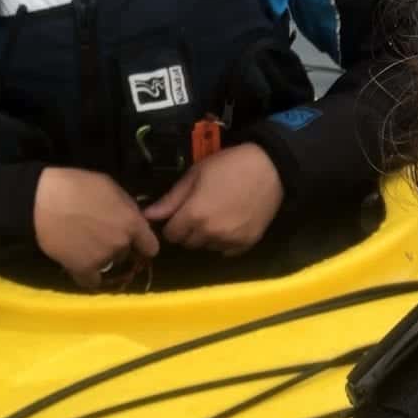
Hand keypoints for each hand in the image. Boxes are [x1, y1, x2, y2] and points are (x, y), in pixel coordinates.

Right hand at [33, 167, 159, 290]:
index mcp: (132, 223)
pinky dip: (88, 275)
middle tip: (99, 233)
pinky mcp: (81, 268)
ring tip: (83, 243)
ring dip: (101, 256)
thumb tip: (135, 218)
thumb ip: (127, 207)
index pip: (151, 246)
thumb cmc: (77, 186)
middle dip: (118, 245)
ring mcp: (102, 258)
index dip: (143, 243)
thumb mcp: (110, 187)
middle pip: (127, 252)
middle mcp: (121, 244)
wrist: (42, 198)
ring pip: (109, 263)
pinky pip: (91, 282)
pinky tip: (81, 264)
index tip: (135, 240)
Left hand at [144, 143, 285, 252]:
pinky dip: (225, 242)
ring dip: (206, 237)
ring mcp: (230, 241)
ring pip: (207, 248)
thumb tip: (147, 216)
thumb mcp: (195, 175)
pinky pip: (226, 251)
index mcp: (194, 215)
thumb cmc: (229, 165)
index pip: (171, 234)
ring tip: (217, 216)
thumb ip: (171, 200)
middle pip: (188, 243)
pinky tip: (231, 224)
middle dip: (189, 231)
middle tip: (200, 212)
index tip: (181, 212)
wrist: (271, 168)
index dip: (173, 222)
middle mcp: (210, 234)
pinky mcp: (247, 244)